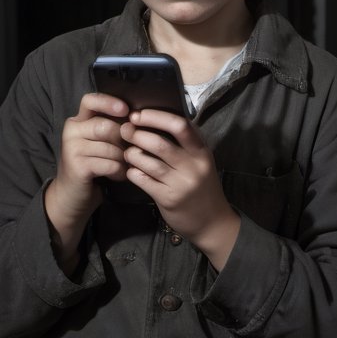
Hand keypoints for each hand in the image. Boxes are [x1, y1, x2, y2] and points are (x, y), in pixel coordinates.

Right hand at [44, 93, 128, 272]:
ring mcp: (72, 149)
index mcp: (77, 121)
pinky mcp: (77, 167)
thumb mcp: (97, 142)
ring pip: (110, 147)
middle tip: (130, 151)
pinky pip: (109, 164)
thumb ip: (110, 127)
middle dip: (124, 140)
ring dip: (123, 159)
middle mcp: (71, 131)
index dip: (109, 102)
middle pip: (106, 126)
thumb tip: (136, 118)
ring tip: (125, 166)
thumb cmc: (91, 164)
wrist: (71, 194)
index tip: (126, 110)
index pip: (90, 100)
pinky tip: (119, 175)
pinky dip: (119, 171)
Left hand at [120, 109, 240, 270]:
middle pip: (158, 143)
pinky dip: (133, 172)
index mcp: (201, 151)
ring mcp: (181, 183)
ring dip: (131, 153)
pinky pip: (143, 180)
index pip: (179, 125)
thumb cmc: (201, 185)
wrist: (212, 222)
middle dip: (136, 134)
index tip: (137, 115)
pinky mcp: (168, 199)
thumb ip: (183, 143)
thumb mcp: (199, 161)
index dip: (155, 116)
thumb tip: (152, 119)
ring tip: (127, 151)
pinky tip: (131, 170)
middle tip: (124, 131)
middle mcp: (193, 166)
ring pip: (147, 162)